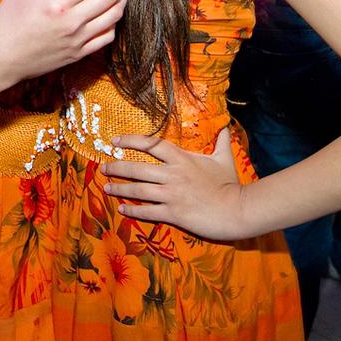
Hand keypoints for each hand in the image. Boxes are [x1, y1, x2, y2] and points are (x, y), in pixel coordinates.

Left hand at [100, 128, 250, 239]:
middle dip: (117, 167)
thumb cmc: (230, 183)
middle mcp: (173, 174)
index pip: (151, 144)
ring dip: (120, 188)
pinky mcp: (174, 213)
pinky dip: (133, 210)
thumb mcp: (225, 157)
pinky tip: (122, 208)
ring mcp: (172, 195)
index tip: (115, 140)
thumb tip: (225, 126)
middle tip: (103, 167)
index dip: (131, 140)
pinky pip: (148, 212)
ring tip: (106, 186)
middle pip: (138, 168)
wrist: (237, 209)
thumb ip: (221, 141)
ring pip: (138, 190)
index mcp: (182, 158)